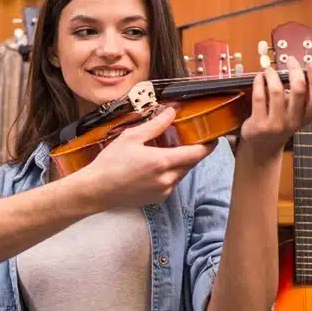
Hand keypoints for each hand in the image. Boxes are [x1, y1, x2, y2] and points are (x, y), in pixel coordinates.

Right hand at [79, 107, 213, 208]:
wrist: (97, 190)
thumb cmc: (111, 162)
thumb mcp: (132, 137)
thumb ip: (156, 124)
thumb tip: (172, 111)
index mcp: (163, 162)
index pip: (197, 153)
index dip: (209, 145)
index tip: (214, 137)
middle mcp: (168, 179)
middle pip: (191, 163)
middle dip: (192, 151)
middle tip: (188, 138)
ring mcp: (164, 191)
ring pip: (181, 174)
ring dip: (180, 162)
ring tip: (168, 150)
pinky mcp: (158, 199)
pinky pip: (171, 183)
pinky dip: (170, 173)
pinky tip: (156, 166)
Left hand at [239, 56, 311, 161]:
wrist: (262, 149)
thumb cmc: (279, 126)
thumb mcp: (295, 116)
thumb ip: (300, 99)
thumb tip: (299, 71)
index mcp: (306, 118)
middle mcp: (293, 122)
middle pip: (299, 91)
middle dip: (295, 71)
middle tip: (290, 60)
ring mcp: (276, 124)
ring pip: (277, 92)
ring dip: (273, 75)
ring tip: (270, 69)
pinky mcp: (259, 124)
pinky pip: (259, 97)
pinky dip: (259, 83)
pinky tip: (260, 78)